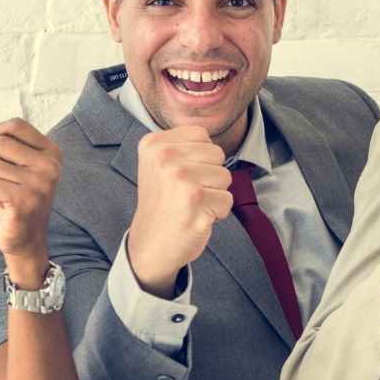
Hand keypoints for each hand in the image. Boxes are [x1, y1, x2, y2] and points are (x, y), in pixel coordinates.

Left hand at [0, 118, 63, 284]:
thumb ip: (11, 146)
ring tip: (9, 195)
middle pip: (2, 144)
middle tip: (9, 181)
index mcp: (53, 153)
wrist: (28, 238)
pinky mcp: (24, 201)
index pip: (17, 125)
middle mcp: (50, 166)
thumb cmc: (20, 197)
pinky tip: (6, 207)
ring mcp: (39, 184)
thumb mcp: (22, 166)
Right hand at [126, 126, 233, 295]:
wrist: (152, 245)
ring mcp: (178, 177)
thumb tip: (212, 134)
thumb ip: (184, 145)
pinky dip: (217, 213)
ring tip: (191, 205)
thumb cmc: (164, 204)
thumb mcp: (160, 164)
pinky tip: (195, 218)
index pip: (202, 135)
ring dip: (214, 194)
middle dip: (210, 176)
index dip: (201, 158)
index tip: (180, 176)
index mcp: (154, 143)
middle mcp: (164, 156)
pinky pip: (227, 199)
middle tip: (186, 194)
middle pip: (217, 154)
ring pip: (225, 176)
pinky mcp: (194, 199)